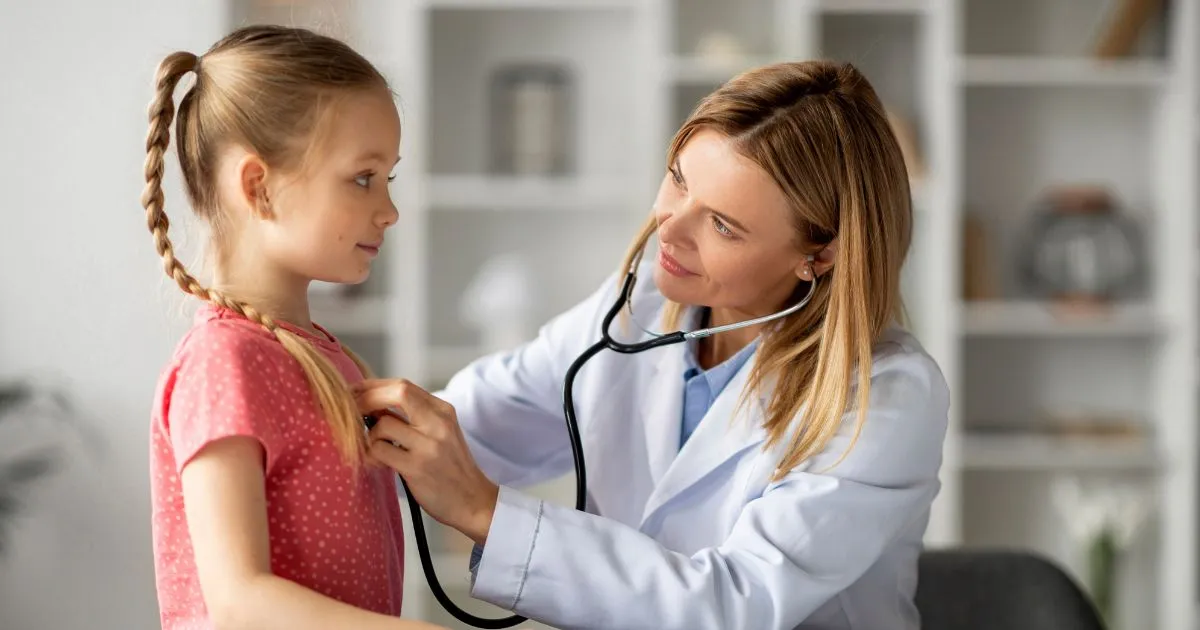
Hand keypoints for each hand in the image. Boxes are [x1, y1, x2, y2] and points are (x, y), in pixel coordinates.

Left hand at [354, 379, 498, 544]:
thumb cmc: (450, 468)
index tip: (355, 393)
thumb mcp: (441, 433)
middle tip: (350, 412)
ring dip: (369, 436)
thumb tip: (372, 403)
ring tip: (374, 448)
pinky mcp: (417, 467)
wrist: (473, 501)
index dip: (373, 386)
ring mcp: (429, 445)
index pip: (402, 386)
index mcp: (443, 411)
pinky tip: (377, 463)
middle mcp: (438, 423)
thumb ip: (413, 417)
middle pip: (396, 393)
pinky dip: (370, 455)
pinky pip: (380, 451)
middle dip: (366, 399)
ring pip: (383, 424)